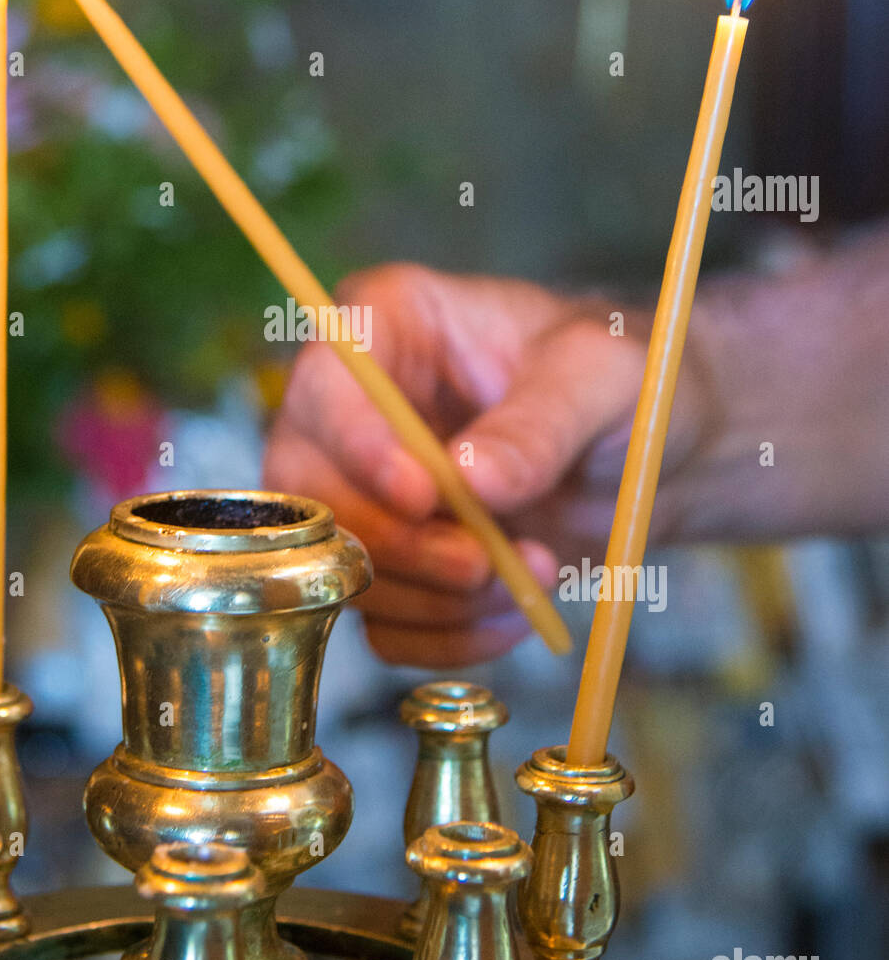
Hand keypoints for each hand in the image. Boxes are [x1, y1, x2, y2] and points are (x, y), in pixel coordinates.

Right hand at [263, 262, 712, 665]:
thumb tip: (472, 480)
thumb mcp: (603, 377)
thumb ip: (541, 422)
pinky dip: (445, 636)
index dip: (357, 443)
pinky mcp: (391, 560)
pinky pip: (383, 623)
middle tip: (481, 564)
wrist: (649, 452)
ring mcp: (364, 491)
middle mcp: (355, 407)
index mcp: (389, 323)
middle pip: (310, 488)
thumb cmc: (621, 381)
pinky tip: (514, 612)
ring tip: (532, 574)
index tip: (425, 495)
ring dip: (434, 597)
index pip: (327, 381)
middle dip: (396, 542)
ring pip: (340, 564)